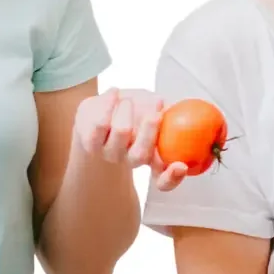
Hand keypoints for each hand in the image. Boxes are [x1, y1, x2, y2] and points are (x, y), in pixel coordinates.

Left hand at [72, 88, 186, 188]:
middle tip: (156, 108)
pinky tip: (114, 92)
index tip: (180, 166)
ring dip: (127, 110)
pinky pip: (100, 122)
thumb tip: (183, 110)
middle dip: (150, 129)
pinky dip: (109, 103)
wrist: (101, 107)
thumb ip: (171, 112)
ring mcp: (110, 153)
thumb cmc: (135, 109)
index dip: (172, 177)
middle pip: (140, 155)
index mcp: (153, 156)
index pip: (164, 180)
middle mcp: (131, 159)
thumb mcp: (157, 108)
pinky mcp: (90, 142)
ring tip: (128, 100)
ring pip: (122, 132)